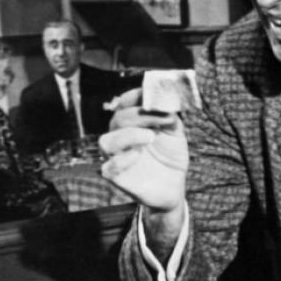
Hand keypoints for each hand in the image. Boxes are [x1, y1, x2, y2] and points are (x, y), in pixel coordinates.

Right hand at [100, 88, 188, 215]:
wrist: (174, 185)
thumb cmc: (170, 155)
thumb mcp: (174, 131)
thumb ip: (168, 115)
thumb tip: (164, 101)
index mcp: (131, 122)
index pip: (125, 103)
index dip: (137, 96)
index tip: (155, 95)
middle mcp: (120, 136)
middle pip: (118, 119)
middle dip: (140, 115)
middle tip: (163, 118)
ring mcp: (115, 157)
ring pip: (106, 142)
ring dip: (128, 136)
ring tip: (150, 137)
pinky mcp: (116, 177)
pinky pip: (109, 167)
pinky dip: (122, 161)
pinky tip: (138, 156)